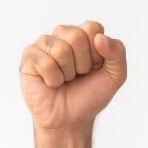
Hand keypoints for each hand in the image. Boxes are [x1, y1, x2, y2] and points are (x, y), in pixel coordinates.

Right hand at [19, 20, 127, 136]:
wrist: (71, 119)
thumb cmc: (90, 95)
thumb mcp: (115, 76)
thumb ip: (118, 52)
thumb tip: (100, 37)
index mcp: (84, 34)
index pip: (93, 28)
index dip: (97, 53)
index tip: (94, 67)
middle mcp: (63, 34)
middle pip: (76, 36)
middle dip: (82, 64)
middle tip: (78, 75)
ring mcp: (44, 43)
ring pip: (60, 50)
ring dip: (67, 73)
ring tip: (65, 79)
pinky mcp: (29, 56)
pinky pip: (45, 63)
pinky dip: (53, 80)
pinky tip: (51, 83)